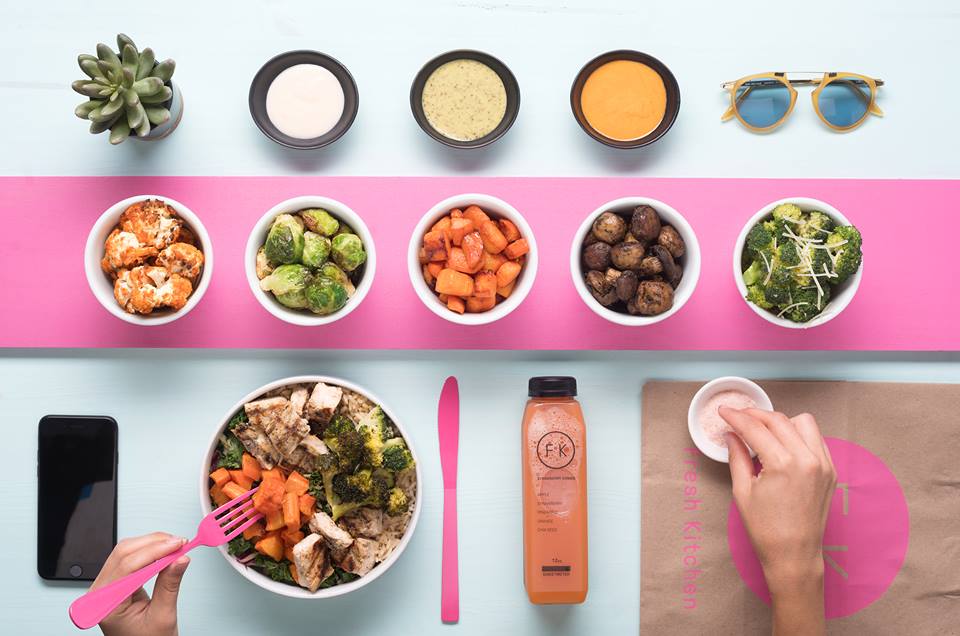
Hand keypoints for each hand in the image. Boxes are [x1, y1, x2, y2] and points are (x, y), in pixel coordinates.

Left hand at [90, 532, 189, 635]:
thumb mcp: (162, 617)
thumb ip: (169, 585)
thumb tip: (180, 558)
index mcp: (106, 605)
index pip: (128, 566)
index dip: (155, 551)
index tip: (178, 545)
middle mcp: (101, 593)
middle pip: (124, 553)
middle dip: (155, 544)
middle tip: (180, 543)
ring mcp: (107, 586)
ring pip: (127, 551)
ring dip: (153, 544)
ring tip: (176, 546)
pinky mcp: (117, 582)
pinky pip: (130, 558)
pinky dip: (150, 551)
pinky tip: (165, 551)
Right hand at [719, 408, 836, 635]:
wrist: (794, 555)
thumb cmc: (766, 530)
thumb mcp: (742, 492)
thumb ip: (737, 457)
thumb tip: (731, 435)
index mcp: (783, 464)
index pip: (755, 428)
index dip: (736, 417)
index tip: (724, 412)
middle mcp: (807, 459)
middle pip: (778, 420)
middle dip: (755, 415)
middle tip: (739, 418)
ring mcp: (823, 464)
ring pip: (803, 422)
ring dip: (781, 421)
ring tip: (763, 430)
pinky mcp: (830, 471)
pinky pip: (816, 439)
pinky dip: (799, 434)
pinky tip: (783, 443)